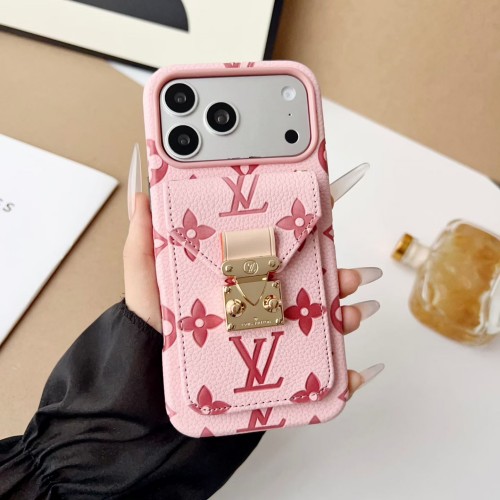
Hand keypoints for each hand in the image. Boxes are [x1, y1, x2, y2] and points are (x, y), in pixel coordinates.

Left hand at [124, 163, 383, 399]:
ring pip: (321, 318)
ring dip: (346, 314)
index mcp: (239, 273)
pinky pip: (317, 367)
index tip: (329, 210)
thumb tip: (143, 196)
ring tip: (350, 315)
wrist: (152, 384)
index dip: (307, 228)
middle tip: (346, 275)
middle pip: (310, 280)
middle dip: (337, 274)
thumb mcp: (145, 281)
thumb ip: (144, 241)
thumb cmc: (153, 329)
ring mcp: (272, 331)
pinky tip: (351, 371)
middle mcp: (261, 298)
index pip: (280, 246)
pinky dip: (342, 371)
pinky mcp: (278, 366)